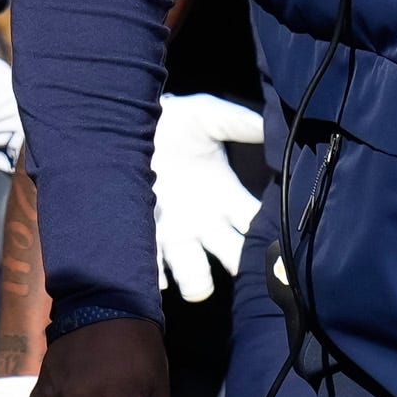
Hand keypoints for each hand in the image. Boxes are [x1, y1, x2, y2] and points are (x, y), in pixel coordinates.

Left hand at [153, 93, 262, 302]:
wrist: (119, 126)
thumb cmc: (169, 124)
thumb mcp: (206, 115)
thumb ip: (241, 123)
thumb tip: (277, 132)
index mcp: (227, 197)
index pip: (260, 225)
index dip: (270, 233)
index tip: (270, 231)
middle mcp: (205, 225)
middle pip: (235, 261)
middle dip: (240, 267)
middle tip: (237, 261)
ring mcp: (174, 238)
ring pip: (196, 278)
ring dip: (196, 281)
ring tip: (192, 274)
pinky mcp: (143, 242)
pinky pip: (152, 274)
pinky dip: (156, 279)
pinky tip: (154, 265)